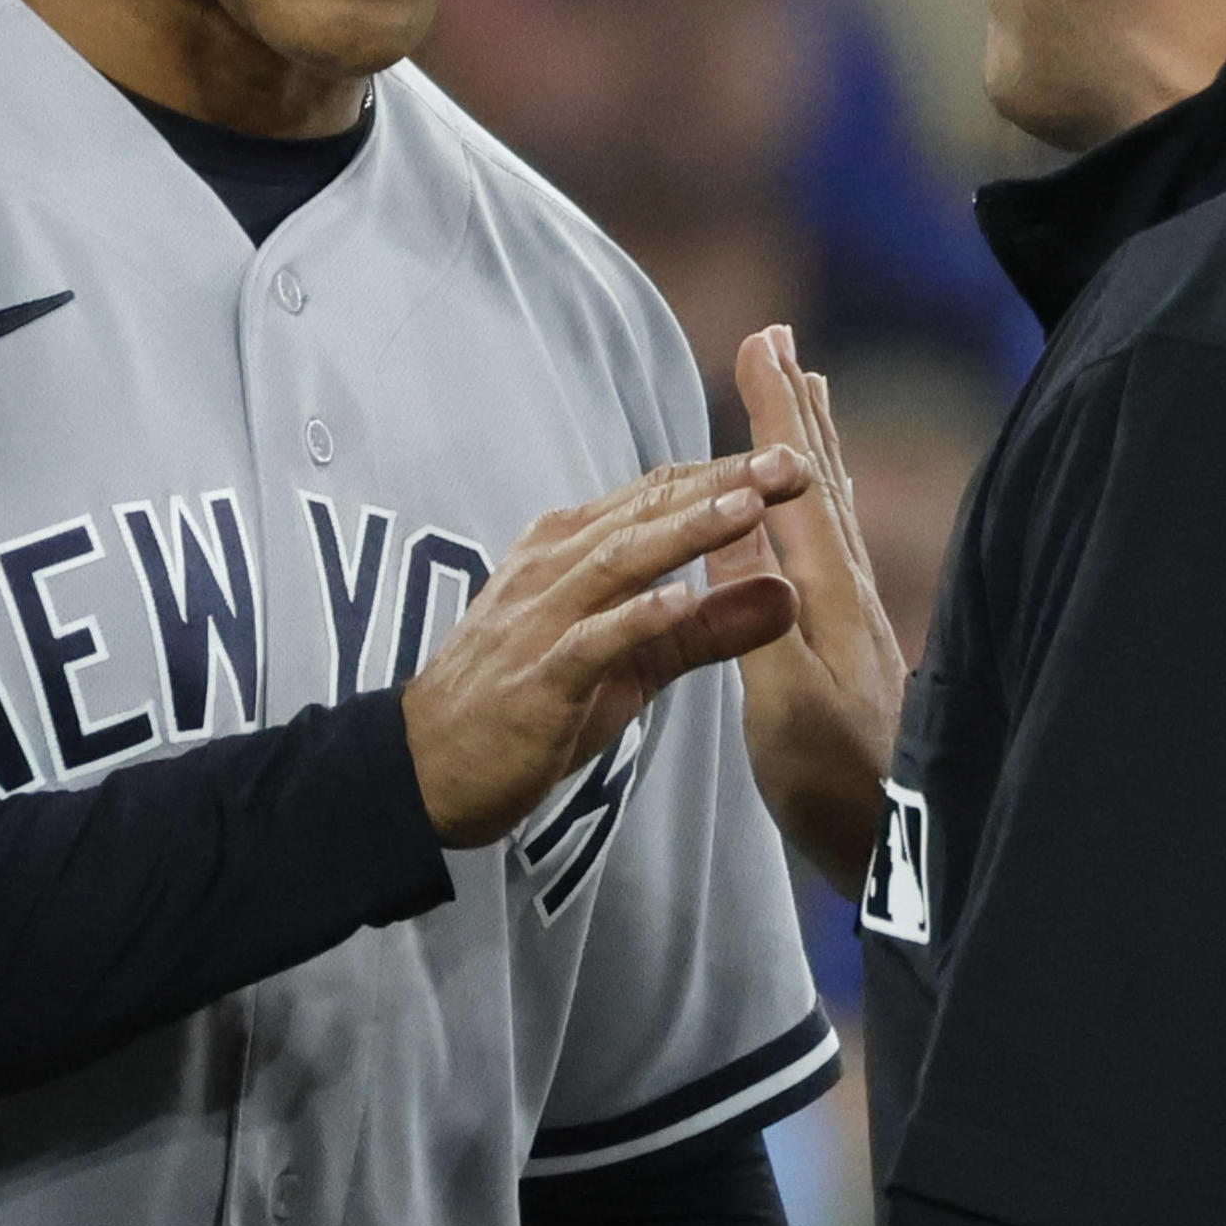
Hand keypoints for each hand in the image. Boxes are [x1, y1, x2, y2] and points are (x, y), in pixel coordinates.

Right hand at [400, 448, 803, 845]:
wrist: (431, 767)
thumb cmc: (530, 704)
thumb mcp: (632, 667)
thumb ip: (705, 630)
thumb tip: (784, 594)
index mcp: (573, 550)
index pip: (656, 495)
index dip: (724, 475)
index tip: (793, 458)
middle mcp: (554, 567)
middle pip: (646, 512)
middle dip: (722, 483)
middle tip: (791, 459)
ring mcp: (542, 617)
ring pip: (620, 560)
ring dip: (687, 531)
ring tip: (750, 507)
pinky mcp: (538, 675)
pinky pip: (590, 639)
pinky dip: (635, 617)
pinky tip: (678, 602)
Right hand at [733, 326, 907, 874]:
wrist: (902, 853)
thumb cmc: (831, 784)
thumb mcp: (779, 702)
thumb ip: (752, 613)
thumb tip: (732, 522)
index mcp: (820, 594)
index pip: (791, 482)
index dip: (772, 411)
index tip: (761, 339)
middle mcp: (845, 591)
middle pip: (818, 478)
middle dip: (793, 407)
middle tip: (780, 339)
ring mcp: (856, 619)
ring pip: (832, 506)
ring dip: (813, 445)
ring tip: (806, 395)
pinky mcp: (855, 648)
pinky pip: (833, 545)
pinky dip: (818, 503)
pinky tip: (813, 512)